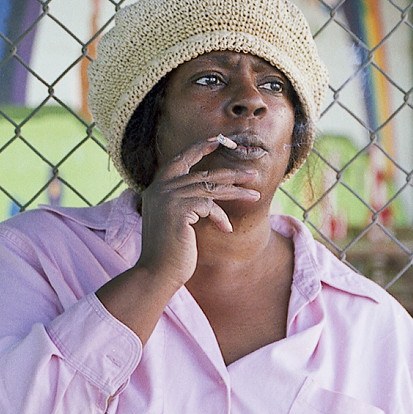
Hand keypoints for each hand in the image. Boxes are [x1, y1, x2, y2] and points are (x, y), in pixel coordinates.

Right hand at [134, 135, 263, 288]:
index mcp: (157, 189)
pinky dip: (220, 217)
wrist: (157, 272)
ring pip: (210, 187)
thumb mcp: (177, 223)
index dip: (198, 148)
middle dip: (230, 173)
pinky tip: (226, 229)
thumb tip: (210, 200)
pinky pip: (210, 205)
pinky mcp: (179, 209)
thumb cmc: (171, 252)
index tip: (217, 141)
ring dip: (235, 191)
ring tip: (255, 194)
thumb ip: (187, 206)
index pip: (179, 161)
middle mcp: (160, 189)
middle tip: (252, 174)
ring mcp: (168, 198)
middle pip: (202, 174)